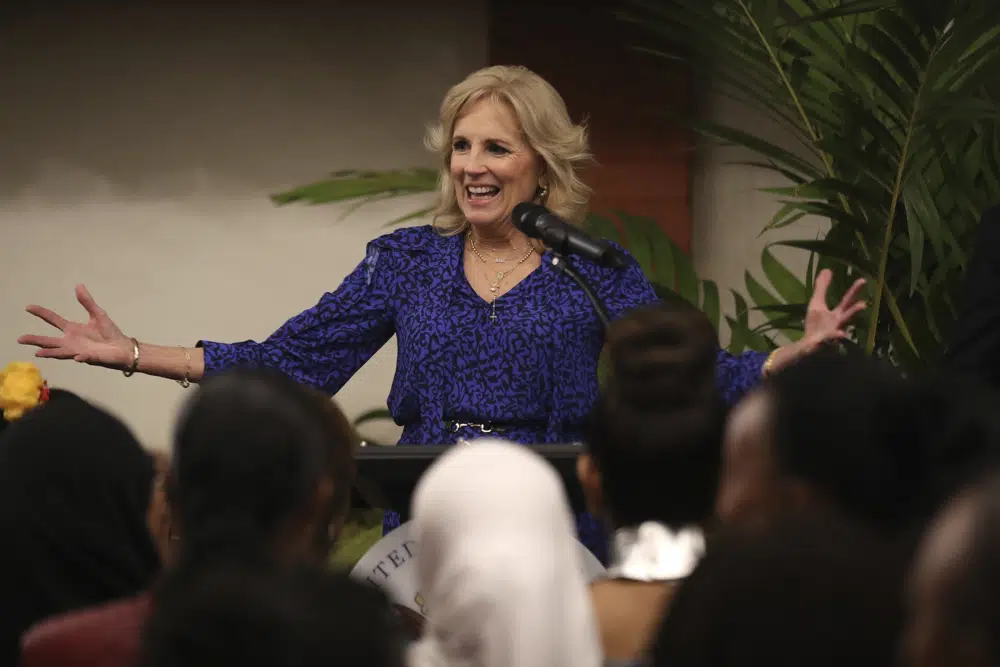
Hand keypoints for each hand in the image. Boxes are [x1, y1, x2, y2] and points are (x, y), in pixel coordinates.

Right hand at [18, 284, 132, 367]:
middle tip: (20, 339)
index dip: (41, 313)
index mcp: (72, 329)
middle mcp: (71, 341)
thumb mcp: (98, 314)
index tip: (28, 307)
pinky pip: (84, 358)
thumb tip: (78, 285)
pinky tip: (77, 356)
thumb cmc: (109, 333)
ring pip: (60, 352)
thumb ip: (87, 302)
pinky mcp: (90, 358)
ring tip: (37, 353)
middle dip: (35, 340)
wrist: (123, 348)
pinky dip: (81, 357)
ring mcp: (79, 351)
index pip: (53, 320)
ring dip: (50, 353)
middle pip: (49, 341)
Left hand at [768, 269, 866, 372]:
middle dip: (854, 311)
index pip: (847, 300)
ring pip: (836, 335)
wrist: (807, 345)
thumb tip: (827, 269)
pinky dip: (822, 345)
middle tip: (863, 304)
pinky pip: (822, 346)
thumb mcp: (817, 303)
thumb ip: (822, 288)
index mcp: (837, 314)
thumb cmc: (816, 324)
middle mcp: (837, 325)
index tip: (864, 280)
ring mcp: (830, 337)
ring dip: (838, 334)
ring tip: (841, 333)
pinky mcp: (820, 346)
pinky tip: (820, 343)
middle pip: (847, 316)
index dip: (854, 291)